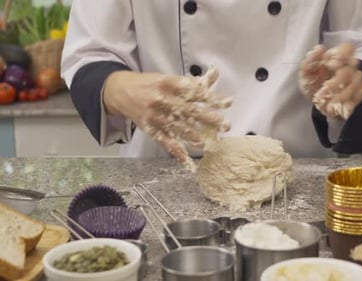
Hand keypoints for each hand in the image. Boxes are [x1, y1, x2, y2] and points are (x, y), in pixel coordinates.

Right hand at [103, 67, 231, 164]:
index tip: (227, 102)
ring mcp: (155, 116)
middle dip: (209, 118)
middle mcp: (161, 100)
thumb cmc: (149, 84)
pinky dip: (175, 150)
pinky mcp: (150, 129)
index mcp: (167, 83)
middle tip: (225, 125)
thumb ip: (192, 81)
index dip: (211, 97)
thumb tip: (215, 74)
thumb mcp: (169, 78)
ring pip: (177, 128)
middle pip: (188, 110)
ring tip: (210, 142)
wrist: (119, 91)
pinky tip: (186, 158)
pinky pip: (164, 141)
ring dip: (195, 136)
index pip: (193, 91)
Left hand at [299, 43, 361, 118]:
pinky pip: (358, 96)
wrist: (317, 100)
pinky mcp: (360, 91)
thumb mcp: (305, 72)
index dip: (341, 56)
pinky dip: (346, 104)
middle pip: (349, 70)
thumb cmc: (312, 82)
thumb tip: (320, 48)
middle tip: (321, 94)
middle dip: (334, 84)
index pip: (348, 48)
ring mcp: (356, 78)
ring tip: (326, 105)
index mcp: (335, 56)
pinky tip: (336, 108)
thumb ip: (310, 60)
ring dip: (339, 96)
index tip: (329, 66)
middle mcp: (349, 65)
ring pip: (354, 85)